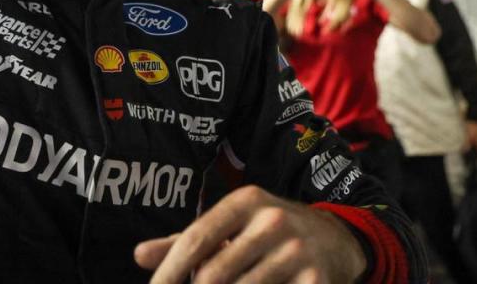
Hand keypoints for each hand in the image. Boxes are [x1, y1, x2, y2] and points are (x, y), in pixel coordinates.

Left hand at [135, 185, 366, 283]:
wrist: (338, 240)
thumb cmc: (269, 234)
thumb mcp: (231, 227)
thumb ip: (185, 242)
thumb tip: (138, 255)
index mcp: (247, 201)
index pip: (196, 239)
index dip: (170, 271)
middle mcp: (273, 220)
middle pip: (214, 274)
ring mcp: (298, 251)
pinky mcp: (317, 281)